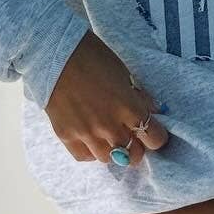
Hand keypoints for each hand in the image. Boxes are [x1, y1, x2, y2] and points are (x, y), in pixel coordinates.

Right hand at [44, 30, 170, 165]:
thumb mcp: (124, 71)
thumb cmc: (93, 56)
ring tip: (110, 137)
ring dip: (114, 150)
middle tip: (133, 136)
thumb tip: (152, 110)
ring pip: (109, 159)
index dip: (157, 136)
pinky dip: (91, 151)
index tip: (154, 131)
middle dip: (138, 147)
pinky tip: (91, 138)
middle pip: (134, 155)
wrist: (56, 54)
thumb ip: (138, 95)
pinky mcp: (66, 137)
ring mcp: (87, 134)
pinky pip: (85, 156)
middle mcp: (109, 126)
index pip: (154, 138)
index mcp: (128, 107)